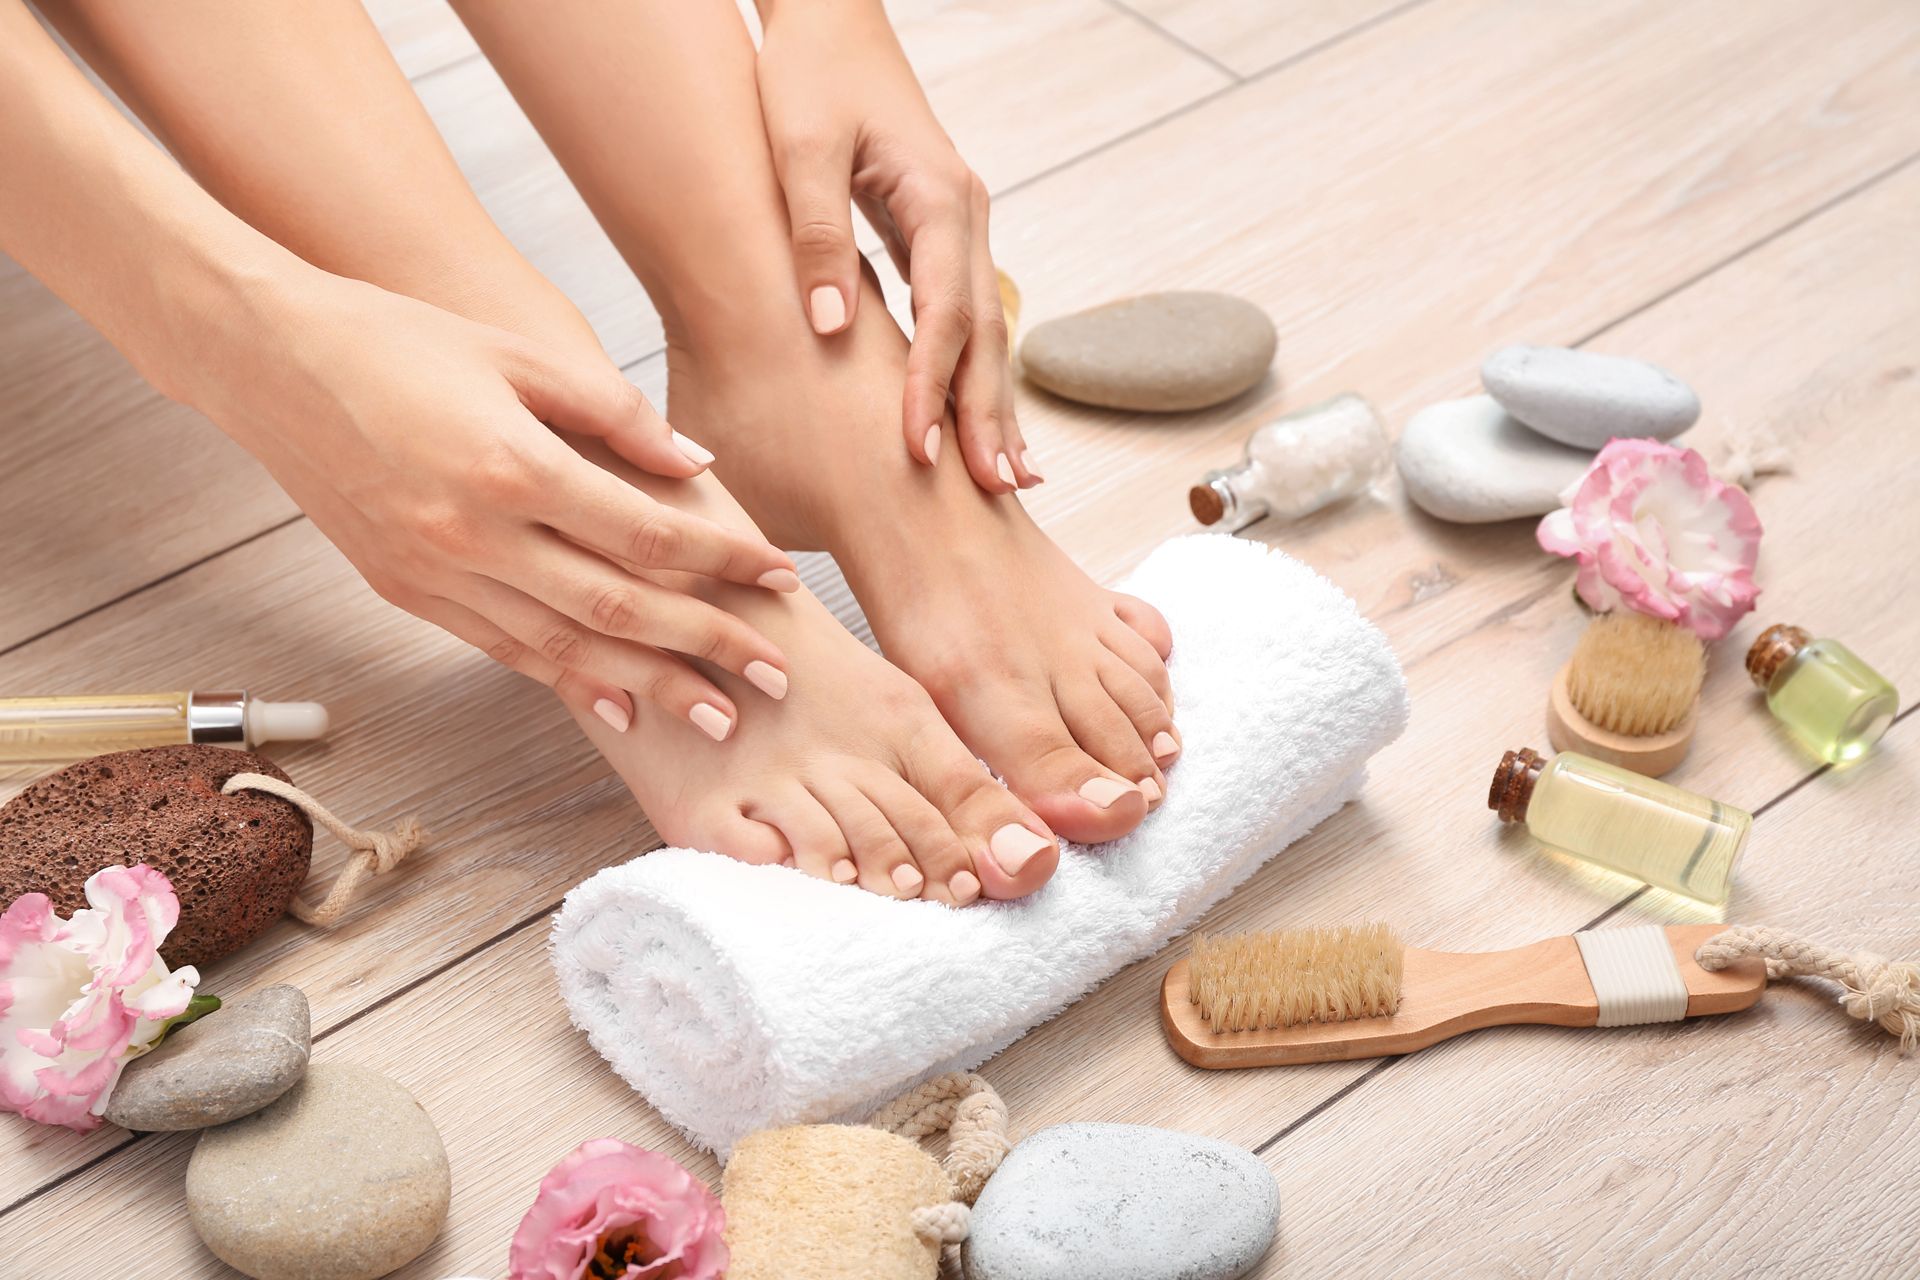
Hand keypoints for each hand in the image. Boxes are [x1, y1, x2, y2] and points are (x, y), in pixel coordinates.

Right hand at [192, 274, 799, 739]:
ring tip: (716, 718)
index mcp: (512, 466)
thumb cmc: (399, 339)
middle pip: (619, 609)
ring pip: (564, 648)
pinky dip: (567, 682)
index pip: (647, 535)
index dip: (722, 562)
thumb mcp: (517, 354)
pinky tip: (618, 706)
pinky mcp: (407, 593)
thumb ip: (614, 413)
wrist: (268, 362)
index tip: (779, 577)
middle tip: (776, 677)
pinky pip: (503, 651)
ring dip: (648, 687)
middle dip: (707, 646)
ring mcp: (436, 573)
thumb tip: (695, 467)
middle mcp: (475, 534)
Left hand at [754, 0, 1036, 494]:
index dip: (936, 385)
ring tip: (1008, 480)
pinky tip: (977, 422)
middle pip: (987, 334)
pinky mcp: (941, 237)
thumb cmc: (808, 73)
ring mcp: (961, 229)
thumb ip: (816, 235)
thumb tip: (832, 324)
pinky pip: (967, 319)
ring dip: (995, 405)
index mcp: (938, 197)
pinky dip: (975, 374)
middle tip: (998, 491)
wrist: (828, 20)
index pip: (947, 311)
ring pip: (987, 332)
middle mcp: (964, 217)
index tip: (920, 450)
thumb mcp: (798, 147)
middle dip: (991, 415)